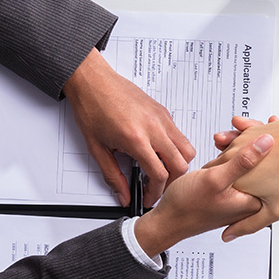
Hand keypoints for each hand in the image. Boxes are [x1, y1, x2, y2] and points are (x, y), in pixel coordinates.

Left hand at [63, 49, 195, 205]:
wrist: (92, 81)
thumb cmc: (91, 108)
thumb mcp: (97, 149)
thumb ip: (112, 176)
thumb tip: (123, 195)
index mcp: (136, 138)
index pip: (159, 175)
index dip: (155, 192)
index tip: (148, 197)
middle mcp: (154, 127)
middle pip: (181, 165)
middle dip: (171, 182)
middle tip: (156, 187)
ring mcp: (162, 118)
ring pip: (187, 149)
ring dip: (177, 164)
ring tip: (161, 169)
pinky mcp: (163, 111)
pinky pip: (179, 135)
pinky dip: (174, 148)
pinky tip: (157, 151)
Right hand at [133, 134, 274, 254]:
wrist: (167, 219)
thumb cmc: (187, 206)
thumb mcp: (216, 180)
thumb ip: (243, 162)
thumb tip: (266, 142)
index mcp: (253, 201)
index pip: (274, 165)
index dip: (274, 141)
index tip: (273, 124)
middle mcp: (249, 198)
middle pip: (263, 161)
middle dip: (257, 139)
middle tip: (254, 123)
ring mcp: (238, 192)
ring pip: (248, 160)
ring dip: (241, 143)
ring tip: (233, 132)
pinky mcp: (227, 188)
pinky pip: (235, 164)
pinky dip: (231, 151)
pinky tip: (223, 141)